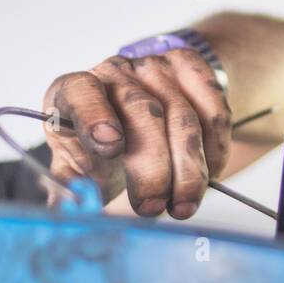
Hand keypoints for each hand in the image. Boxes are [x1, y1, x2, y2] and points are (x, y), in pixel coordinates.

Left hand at [42, 47, 231, 218]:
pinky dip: (216, 148)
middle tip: (152, 207)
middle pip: (143, 111)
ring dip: (189, 168)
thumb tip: (67, 216)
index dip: (95, 117)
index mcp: (73, 91)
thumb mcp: (77, 164)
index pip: (81, 92)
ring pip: (184, 116)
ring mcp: (156, 67)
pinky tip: (209, 174)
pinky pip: (214, 109)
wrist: (138, 113)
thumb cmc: (102, 145)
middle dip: (153, 167)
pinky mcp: (191, 68)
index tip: (110, 148)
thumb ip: (69, 189)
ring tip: (184, 204)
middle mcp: (115, 71)